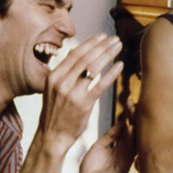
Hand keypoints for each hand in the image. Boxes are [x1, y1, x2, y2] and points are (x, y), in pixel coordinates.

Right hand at [37, 34, 122, 151]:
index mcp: (53, 77)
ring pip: (93, 68)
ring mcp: (72, 93)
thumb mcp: (52, 90)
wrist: (52, 136)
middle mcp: (61, 82)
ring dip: (108, 55)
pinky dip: (111, 74)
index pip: (74, 54)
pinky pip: (100, 85)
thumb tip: (74, 54)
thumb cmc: (55, 113)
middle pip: (85, 58)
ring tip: (118, 47)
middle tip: (114, 39)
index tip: (101, 36)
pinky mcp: (83, 104)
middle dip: (102, 46)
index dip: (90, 43)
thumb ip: (64, 73)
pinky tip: (120, 66)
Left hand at [77, 100, 135, 172]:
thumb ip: (111, 135)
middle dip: (135, 118)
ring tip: (133, 111)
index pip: (129, 128)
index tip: (129, 101)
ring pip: (134, 140)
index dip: (130, 115)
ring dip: (134, 125)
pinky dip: (130, 140)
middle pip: (134, 132)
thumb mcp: (100, 146)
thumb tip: (122, 122)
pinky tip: (130, 129)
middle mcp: (126, 153)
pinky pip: (129, 153)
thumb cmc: (92, 168)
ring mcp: (125, 160)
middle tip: (133, 103)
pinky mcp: (122, 168)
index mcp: (121, 148)